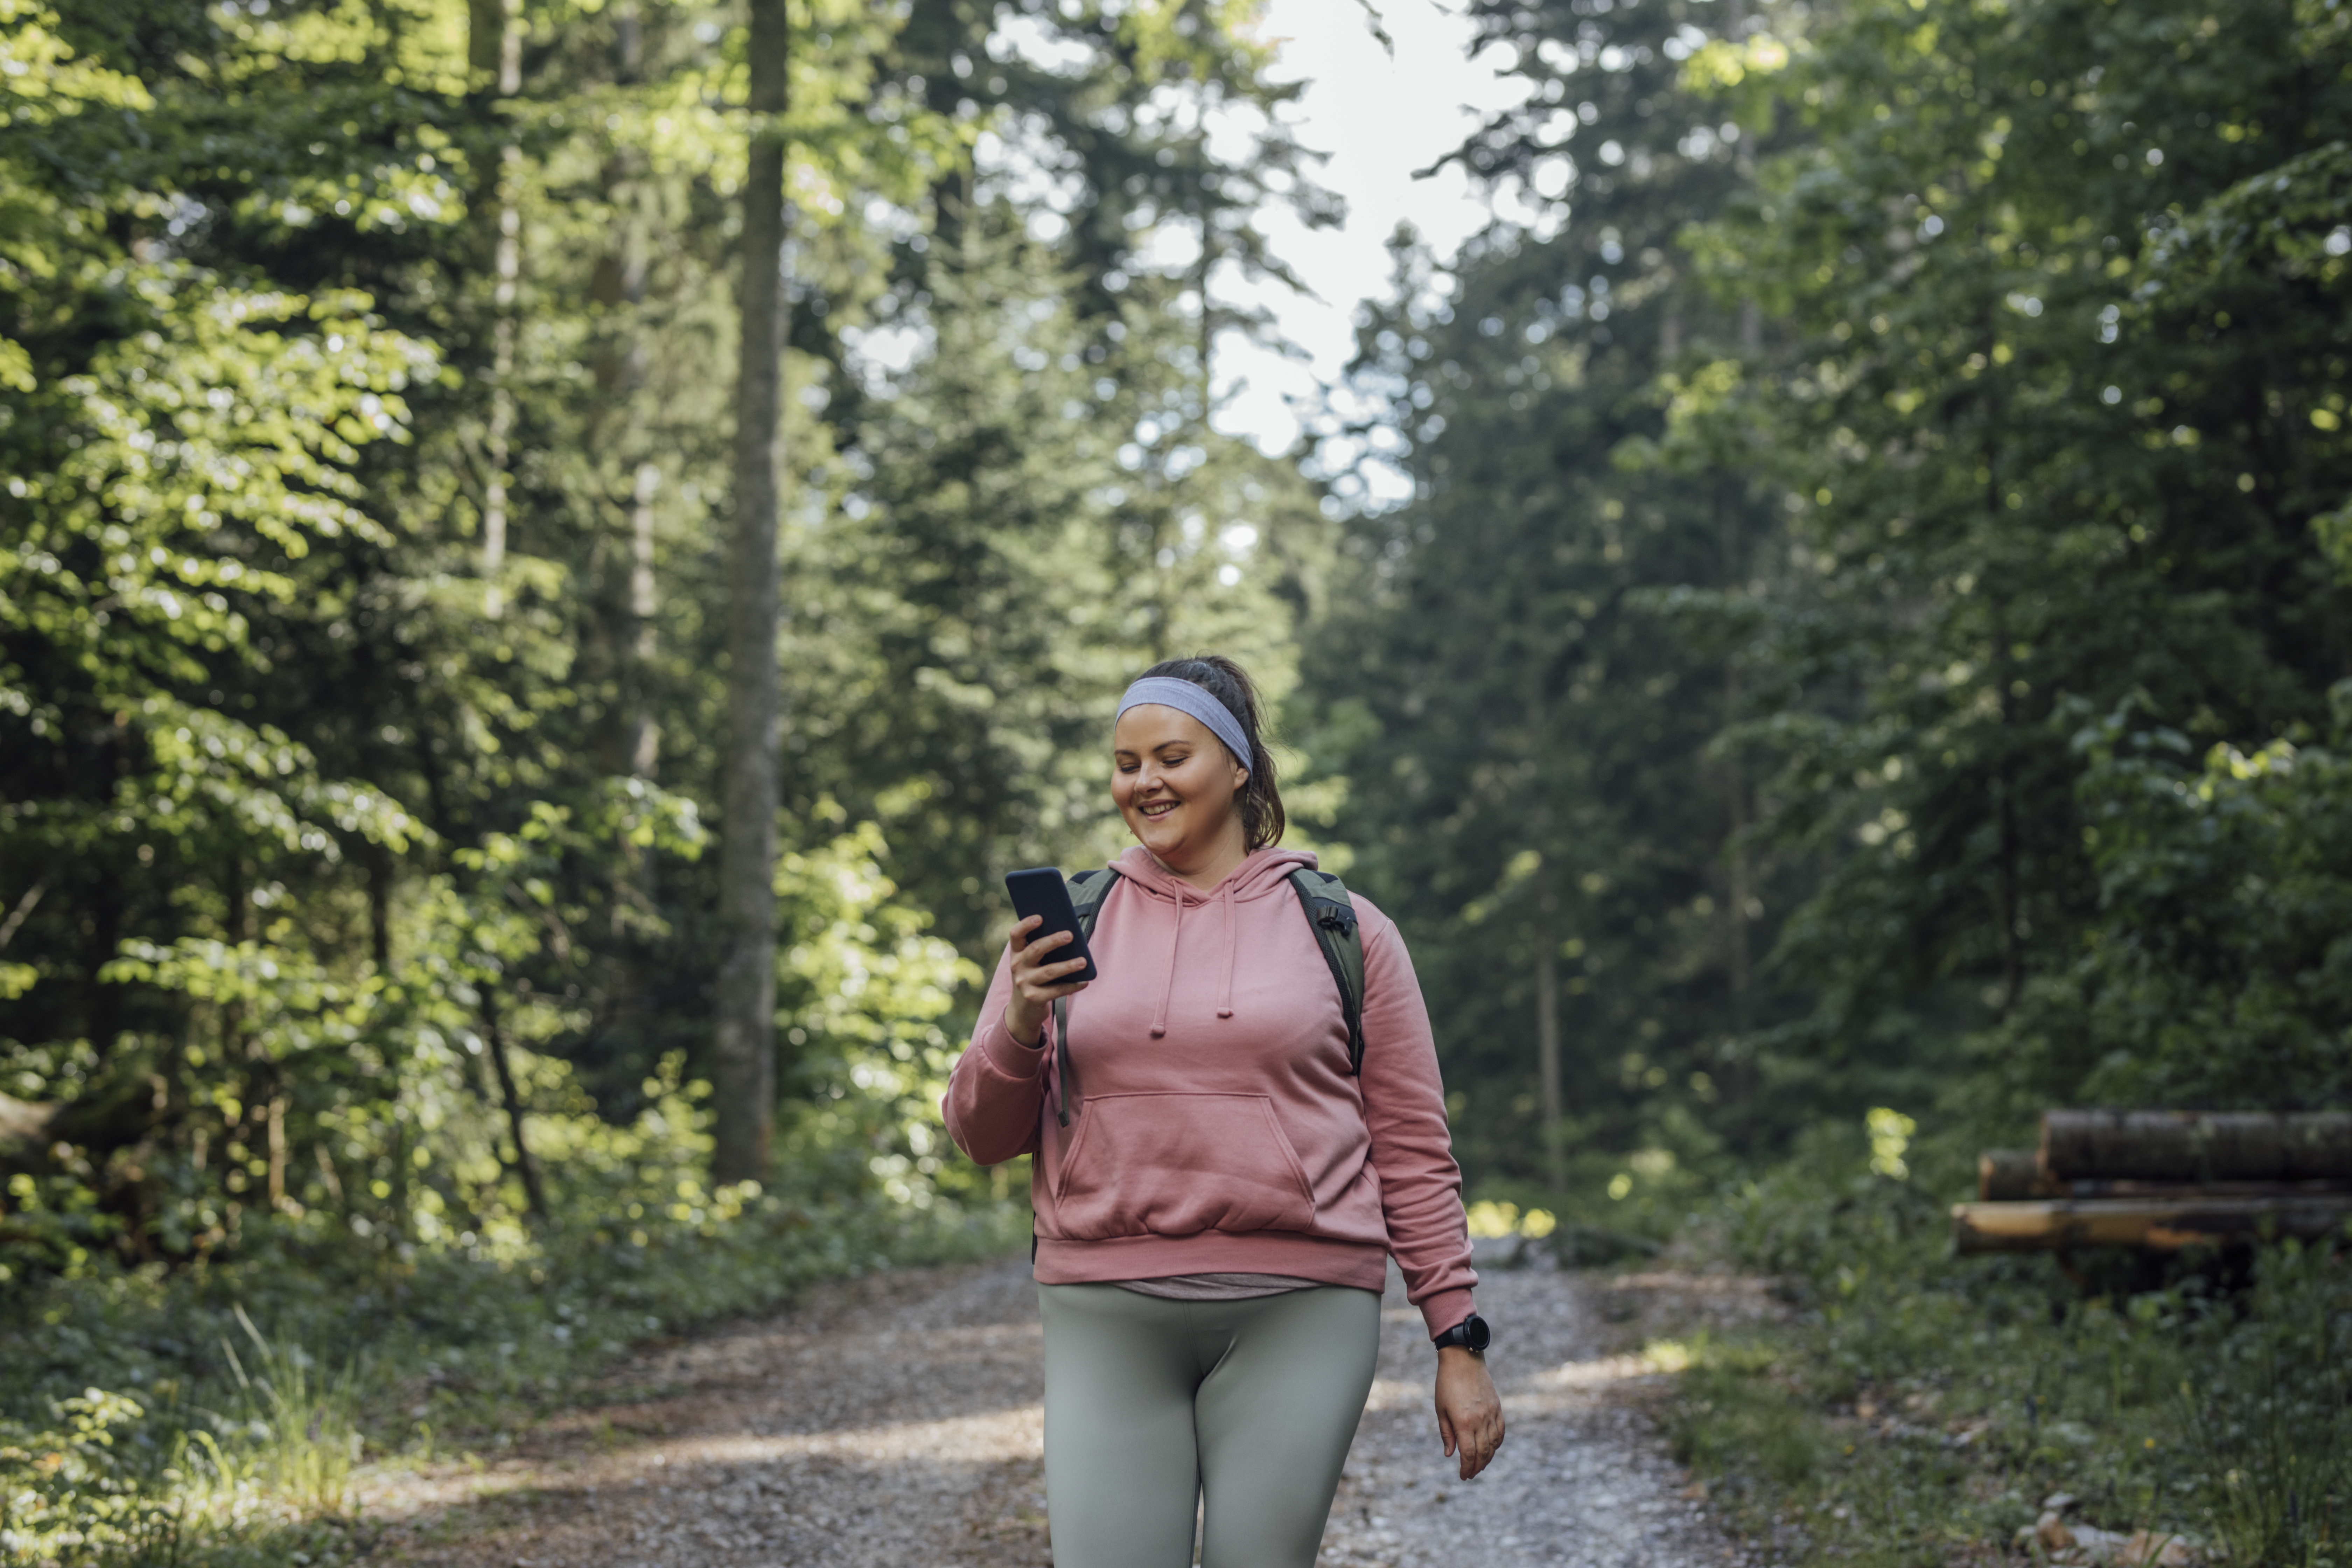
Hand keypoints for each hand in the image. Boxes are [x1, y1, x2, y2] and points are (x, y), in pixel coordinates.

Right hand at [1001, 915, 1091, 1047]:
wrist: (1023, 1009)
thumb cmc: (1033, 978)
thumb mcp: (1032, 963)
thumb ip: (1042, 949)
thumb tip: (1069, 935)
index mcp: (1016, 953)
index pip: (1016, 935)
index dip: (1026, 925)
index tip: (1040, 917)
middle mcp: (1017, 966)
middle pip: (1035, 949)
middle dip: (1054, 941)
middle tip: (1070, 935)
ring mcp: (1024, 983)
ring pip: (1049, 971)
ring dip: (1068, 965)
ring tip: (1083, 961)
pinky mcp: (1034, 998)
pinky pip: (1057, 990)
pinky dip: (1072, 986)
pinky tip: (1084, 982)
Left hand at [1434, 1346, 1503, 1480]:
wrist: (1462, 1359)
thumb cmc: (1446, 1383)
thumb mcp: (1440, 1409)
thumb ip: (1447, 1433)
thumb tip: (1450, 1454)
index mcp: (1463, 1422)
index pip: (1468, 1454)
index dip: (1466, 1468)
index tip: (1463, 1476)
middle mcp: (1479, 1420)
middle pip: (1482, 1452)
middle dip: (1477, 1466)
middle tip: (1471, 1474)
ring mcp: (1491, 1413)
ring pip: (1494, 1444)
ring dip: (1488, 1458)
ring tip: (1481, 1465)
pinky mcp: (1497, 1407)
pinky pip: (1501, 1431)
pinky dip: (1497, 1443)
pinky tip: (1492, 1448)